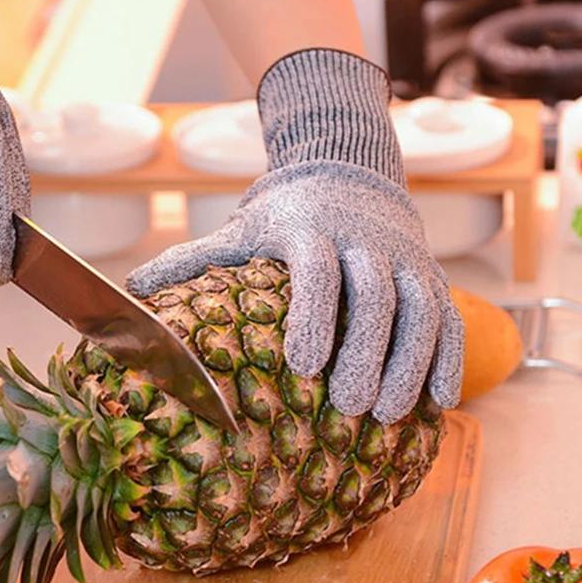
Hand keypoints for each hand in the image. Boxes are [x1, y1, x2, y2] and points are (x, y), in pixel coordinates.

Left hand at [127, 49, 462, 422]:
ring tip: (391, 414)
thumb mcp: (239, 229)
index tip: (305, 365)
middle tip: (351, 406)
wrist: (348, 169)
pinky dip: (450, 356)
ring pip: (422, 307)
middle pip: (376, 295)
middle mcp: (364, 241)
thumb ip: (193, 257)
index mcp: (310, 231)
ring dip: (411, 362)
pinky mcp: (431, 273)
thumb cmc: (285, 214)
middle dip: (367, 352)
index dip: (315, 316)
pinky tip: (441, 401)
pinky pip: (450, 316)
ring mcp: (404, 258)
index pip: (319, 271)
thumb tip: (130, 287)